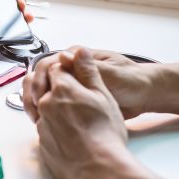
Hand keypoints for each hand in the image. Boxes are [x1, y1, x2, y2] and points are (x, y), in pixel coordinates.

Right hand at [23, 46, 152, 120]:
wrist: (144, 95)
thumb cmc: (131, 80)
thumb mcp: (111, 74)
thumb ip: (88, 67)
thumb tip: (63, 56)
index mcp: (76, 57)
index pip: (47, 65)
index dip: (39, 81)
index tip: (39, 98)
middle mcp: (70, 68)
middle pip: (40, 77)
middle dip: (33, 93)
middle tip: (34, 111)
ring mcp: (70, 83)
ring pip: (44, 90)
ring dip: (36, 103)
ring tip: (37, 119)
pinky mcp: (73, 97)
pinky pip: (53, 102)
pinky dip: (46, 111)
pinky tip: (46, 122)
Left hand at [34, 48, 127, 178]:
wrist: (100, 168)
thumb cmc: (105, 133)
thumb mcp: (102, 95)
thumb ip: (87, 71)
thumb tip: (78, 51)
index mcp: (61, 89)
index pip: (56, 69)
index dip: (67, 71)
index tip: (76, 78)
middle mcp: (46, 104)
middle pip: (45, 87)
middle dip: (57, 89)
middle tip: (75, 99)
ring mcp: (42, 124)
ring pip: (44, 108)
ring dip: (55, 109)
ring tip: (76, 119)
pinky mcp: (42, 142)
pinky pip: (45, 128)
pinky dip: (55, 128)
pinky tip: (72, 135)